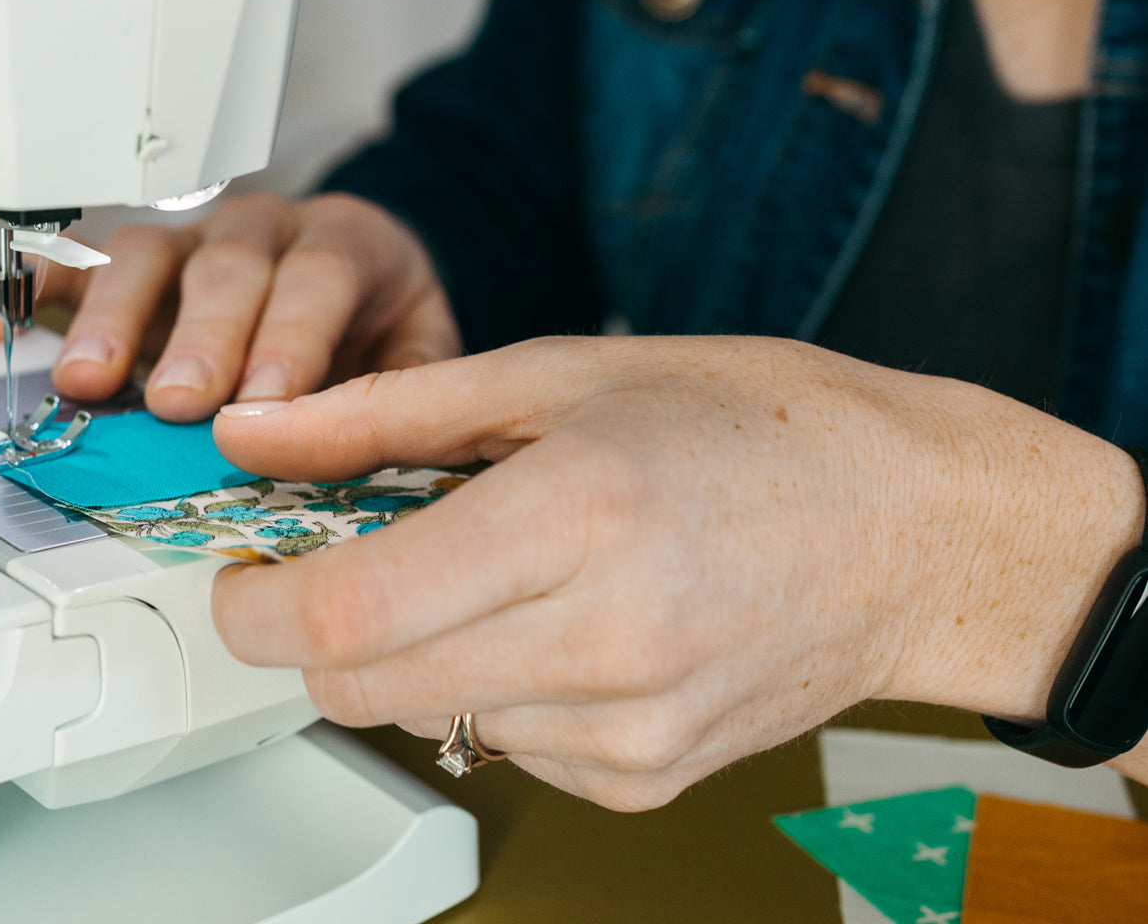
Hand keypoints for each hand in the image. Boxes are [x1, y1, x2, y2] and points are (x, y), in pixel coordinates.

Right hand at [0, 192, 458, 421]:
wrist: (354, 270)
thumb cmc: (375, 321)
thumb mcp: (419, 350)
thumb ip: (403, 391)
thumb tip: (381, 451)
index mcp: (340, 247)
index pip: (316, 280)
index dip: (290, 339)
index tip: (266, 399)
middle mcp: (258, 234)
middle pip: (225, 269)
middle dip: (199, 338)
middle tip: (177, 401)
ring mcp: (189, 242)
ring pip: (145, 256)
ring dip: (112, 319)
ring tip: (83, 379)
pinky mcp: (132, 263)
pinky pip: (75, 261)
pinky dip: (33, 290)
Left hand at [210, 336, 1145, 808]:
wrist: (912, 529)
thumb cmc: (761, 427)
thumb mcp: (561, 374)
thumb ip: (383, 414)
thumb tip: (255, 436)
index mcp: (575, 516)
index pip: (349, 611)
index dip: (257, 603)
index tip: (241, 573)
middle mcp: (603, 641)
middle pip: (359, 686)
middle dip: (316, 628)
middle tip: (347, 556)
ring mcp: (628, 730)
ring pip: (423, 719)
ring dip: (411, 652)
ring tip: (489, 570)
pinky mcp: (644, 779)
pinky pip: (503, 748)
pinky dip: (490, 686)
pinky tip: (558, 621)